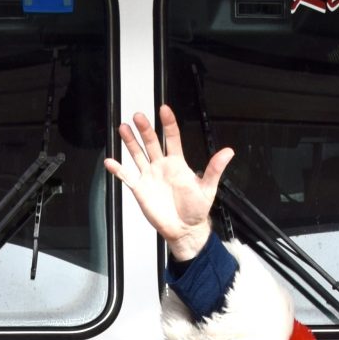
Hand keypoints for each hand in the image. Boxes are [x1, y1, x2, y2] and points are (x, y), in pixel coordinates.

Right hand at [104, 105, 234, 261]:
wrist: (185, 229)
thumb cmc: (196, 209)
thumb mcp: (208, 188)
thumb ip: (214, 169)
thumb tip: (228, 152)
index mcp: (177, 163)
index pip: (172, 138)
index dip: (168, 124)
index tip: (164, 110)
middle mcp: (161, 165)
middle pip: (152, 142)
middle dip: (145, 129)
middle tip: (139, 116)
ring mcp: (149, 176)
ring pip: (137, 154)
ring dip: (131, 141)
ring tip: (124, 128)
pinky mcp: (140, 188)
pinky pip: (127, 176)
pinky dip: (118, 169)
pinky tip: (110, 161)